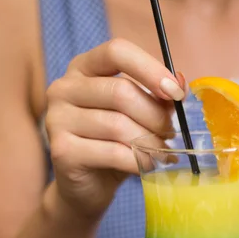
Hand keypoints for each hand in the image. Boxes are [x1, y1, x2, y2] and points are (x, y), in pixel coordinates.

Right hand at [45, 38, 184, 220]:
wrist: (87, 186)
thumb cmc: (114, 144)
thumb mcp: (136, 114)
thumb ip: (156, 96)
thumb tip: (180, 84)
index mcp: (83, 68)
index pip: (117, 52)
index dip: (150, 69)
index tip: (175, 92)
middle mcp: (64, 89)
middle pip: (121, 92)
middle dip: (155, 116)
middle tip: (171, 133)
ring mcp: (57, 119)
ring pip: (118, 125)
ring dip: (150, 142)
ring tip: (162, 152)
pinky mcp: (62, 151)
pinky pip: (113, 152)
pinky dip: (139, 161)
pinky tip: (150, 165)